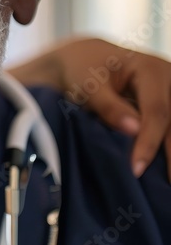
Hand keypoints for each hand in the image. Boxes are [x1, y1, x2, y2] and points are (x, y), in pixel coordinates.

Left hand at [9, 37, 170, 178]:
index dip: (148, 142)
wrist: (84, 60)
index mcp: (150, 69)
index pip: (157, 112)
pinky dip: (167, 144)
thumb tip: (133, 130)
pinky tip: (164, 169)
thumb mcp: (88, 85)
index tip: (137, 169)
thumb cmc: (82, 71)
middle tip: (165, 184)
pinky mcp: (169, 102)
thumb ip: (109, 106)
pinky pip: (170, 125)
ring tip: (166, 181)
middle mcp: (169, 77)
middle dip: (169, 154)